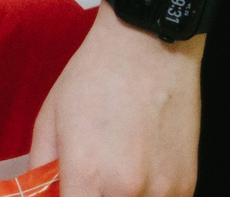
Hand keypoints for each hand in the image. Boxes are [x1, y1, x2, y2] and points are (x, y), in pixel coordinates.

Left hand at [30, 6, 202, 196]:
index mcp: (86, 174)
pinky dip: (148, 195)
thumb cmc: (95, 77)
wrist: (147, 48)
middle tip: (90, 180)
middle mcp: (126, 189)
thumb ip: (42, 167)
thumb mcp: (49, 119)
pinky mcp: (186, 185)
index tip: (70, 191)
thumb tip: (43, 195)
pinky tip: (141, 170)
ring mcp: (161, 191)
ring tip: (116, 170)